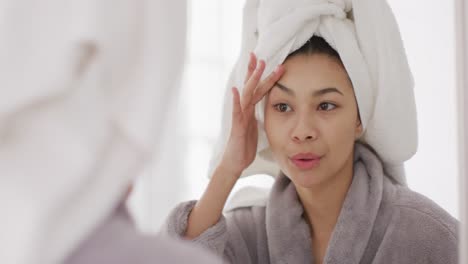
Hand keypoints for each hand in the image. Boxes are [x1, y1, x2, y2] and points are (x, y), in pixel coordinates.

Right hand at [219, 53, 284, 176]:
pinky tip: (235, 90)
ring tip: (255, 67)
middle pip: (250, 87)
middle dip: (256, 71)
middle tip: (261, 56)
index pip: (256, 89)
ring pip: (246, 95)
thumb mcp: (254, 127)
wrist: (235, 163)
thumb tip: (264, 108)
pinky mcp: (237, 127)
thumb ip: (256, 115)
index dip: (261, 75)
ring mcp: (239, 117)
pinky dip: (236, 101)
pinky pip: (236, 112)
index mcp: (249, 110)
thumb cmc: (244, 146)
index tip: (266, 61)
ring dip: (251, 80)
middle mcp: (244, 110)